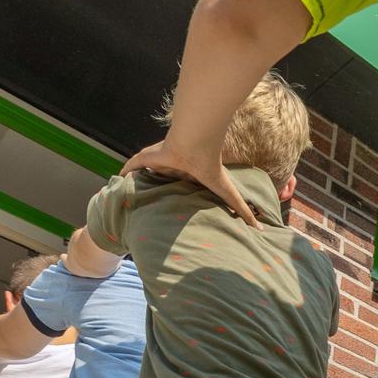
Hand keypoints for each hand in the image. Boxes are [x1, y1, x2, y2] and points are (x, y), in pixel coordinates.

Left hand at [121, 139, 258, 226]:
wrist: (196, 147)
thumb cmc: (212, 169)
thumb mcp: (230, 195)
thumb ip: (244, 210)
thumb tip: (260, 229)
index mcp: (189, 177)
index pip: (181, 186)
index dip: (177, 193)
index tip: (173, 206)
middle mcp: (174, 169)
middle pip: (163, 180)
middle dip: (157, 187)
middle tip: (148, 203)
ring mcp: (159, 163)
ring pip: (147, 173)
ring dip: (140, 180)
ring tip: (130, 195)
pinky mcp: (145, 158)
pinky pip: (131, 165)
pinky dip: (124, 171)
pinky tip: (117, 179)